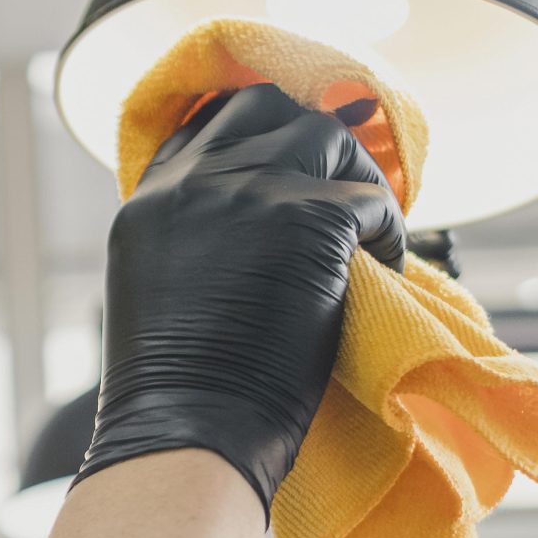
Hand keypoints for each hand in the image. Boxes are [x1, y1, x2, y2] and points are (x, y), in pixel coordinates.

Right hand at [77, 82, 408, 513]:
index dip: (256, 140)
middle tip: (337, 185)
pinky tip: (383, 266)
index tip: (288, 171)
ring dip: (354, 174)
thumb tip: (259, 234)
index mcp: (150, 203)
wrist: (190, 432)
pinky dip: (388, 229)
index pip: (204, 126)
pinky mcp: (308, 217)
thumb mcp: (158, 295)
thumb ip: (194, 242)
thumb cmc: (176, 398)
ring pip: (325, 134)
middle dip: (309, 138)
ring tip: (366, 227)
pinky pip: (373, 198)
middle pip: (264, 106)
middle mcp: (193, 182)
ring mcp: (250, 191)